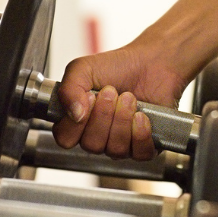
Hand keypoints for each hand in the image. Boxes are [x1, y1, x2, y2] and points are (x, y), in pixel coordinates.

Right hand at [51, 45, 185, 159]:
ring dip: (122, 121)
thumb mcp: (84, 68)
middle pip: (91, 145)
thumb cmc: (118, 66)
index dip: (77, 122)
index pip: (66, 139)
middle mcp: (97, 136)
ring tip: (129, 98)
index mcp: (77, 121)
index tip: (90, 97)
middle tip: (112, 92)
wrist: (151, 63)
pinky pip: (140, 154)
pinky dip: (141, 134)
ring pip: (115, 150)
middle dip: (104, 116)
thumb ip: (69, 88)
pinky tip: (142, 115)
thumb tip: (74, 114)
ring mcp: (120, 143)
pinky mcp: (144, 145)